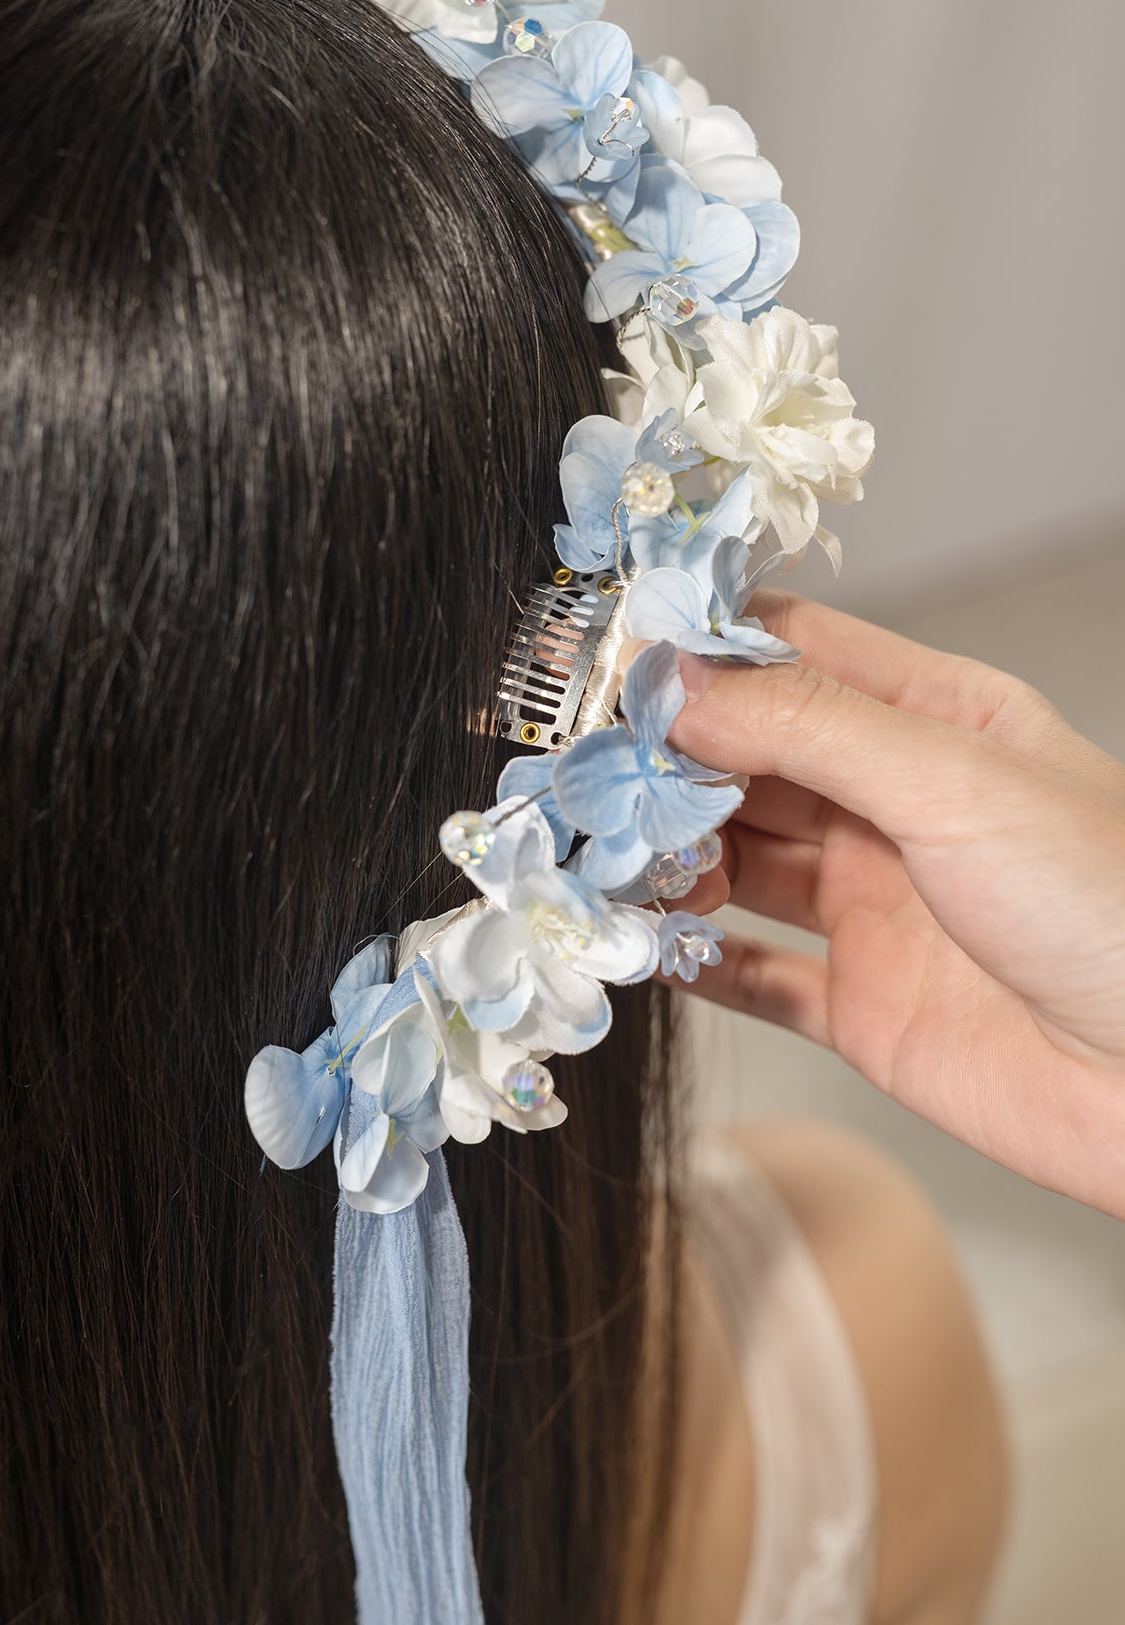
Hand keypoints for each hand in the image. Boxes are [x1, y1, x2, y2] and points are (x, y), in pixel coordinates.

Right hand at [648, 591, 1124, 1217]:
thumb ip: (812, 727)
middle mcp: (894, 805)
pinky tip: (642, 942)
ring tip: (608, 860)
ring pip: (738, 862)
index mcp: (933, 722)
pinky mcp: (864, 1006)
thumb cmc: (1110, 906)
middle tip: (586, 775)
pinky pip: (754, 973)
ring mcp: (875, 907)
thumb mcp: (953, 783)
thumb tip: (679, 680)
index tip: (610, 661)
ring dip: (669, 857)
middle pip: (749, 759)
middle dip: (667, 761)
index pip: (792, 654)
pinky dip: (693, 957)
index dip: (700, 652)